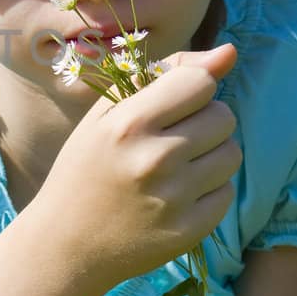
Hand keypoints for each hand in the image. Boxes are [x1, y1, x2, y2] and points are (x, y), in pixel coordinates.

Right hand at [33, 43, 241, 293]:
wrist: (64, 244)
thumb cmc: (86, 168)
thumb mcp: (108, 114)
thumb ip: (167, 74)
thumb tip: (230, 52)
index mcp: (130, 123)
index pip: (201, 81)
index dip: (192, 89)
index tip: (172, 105)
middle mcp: (155, 158)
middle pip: (224, 116)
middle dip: (204, 121)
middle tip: (172, 139)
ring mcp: (175, 197)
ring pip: (232, 153)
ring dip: (211, 155)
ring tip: (176, 168)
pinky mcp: (190, 229)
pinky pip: (226, 192)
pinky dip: (208, 191)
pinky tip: (176, 197)